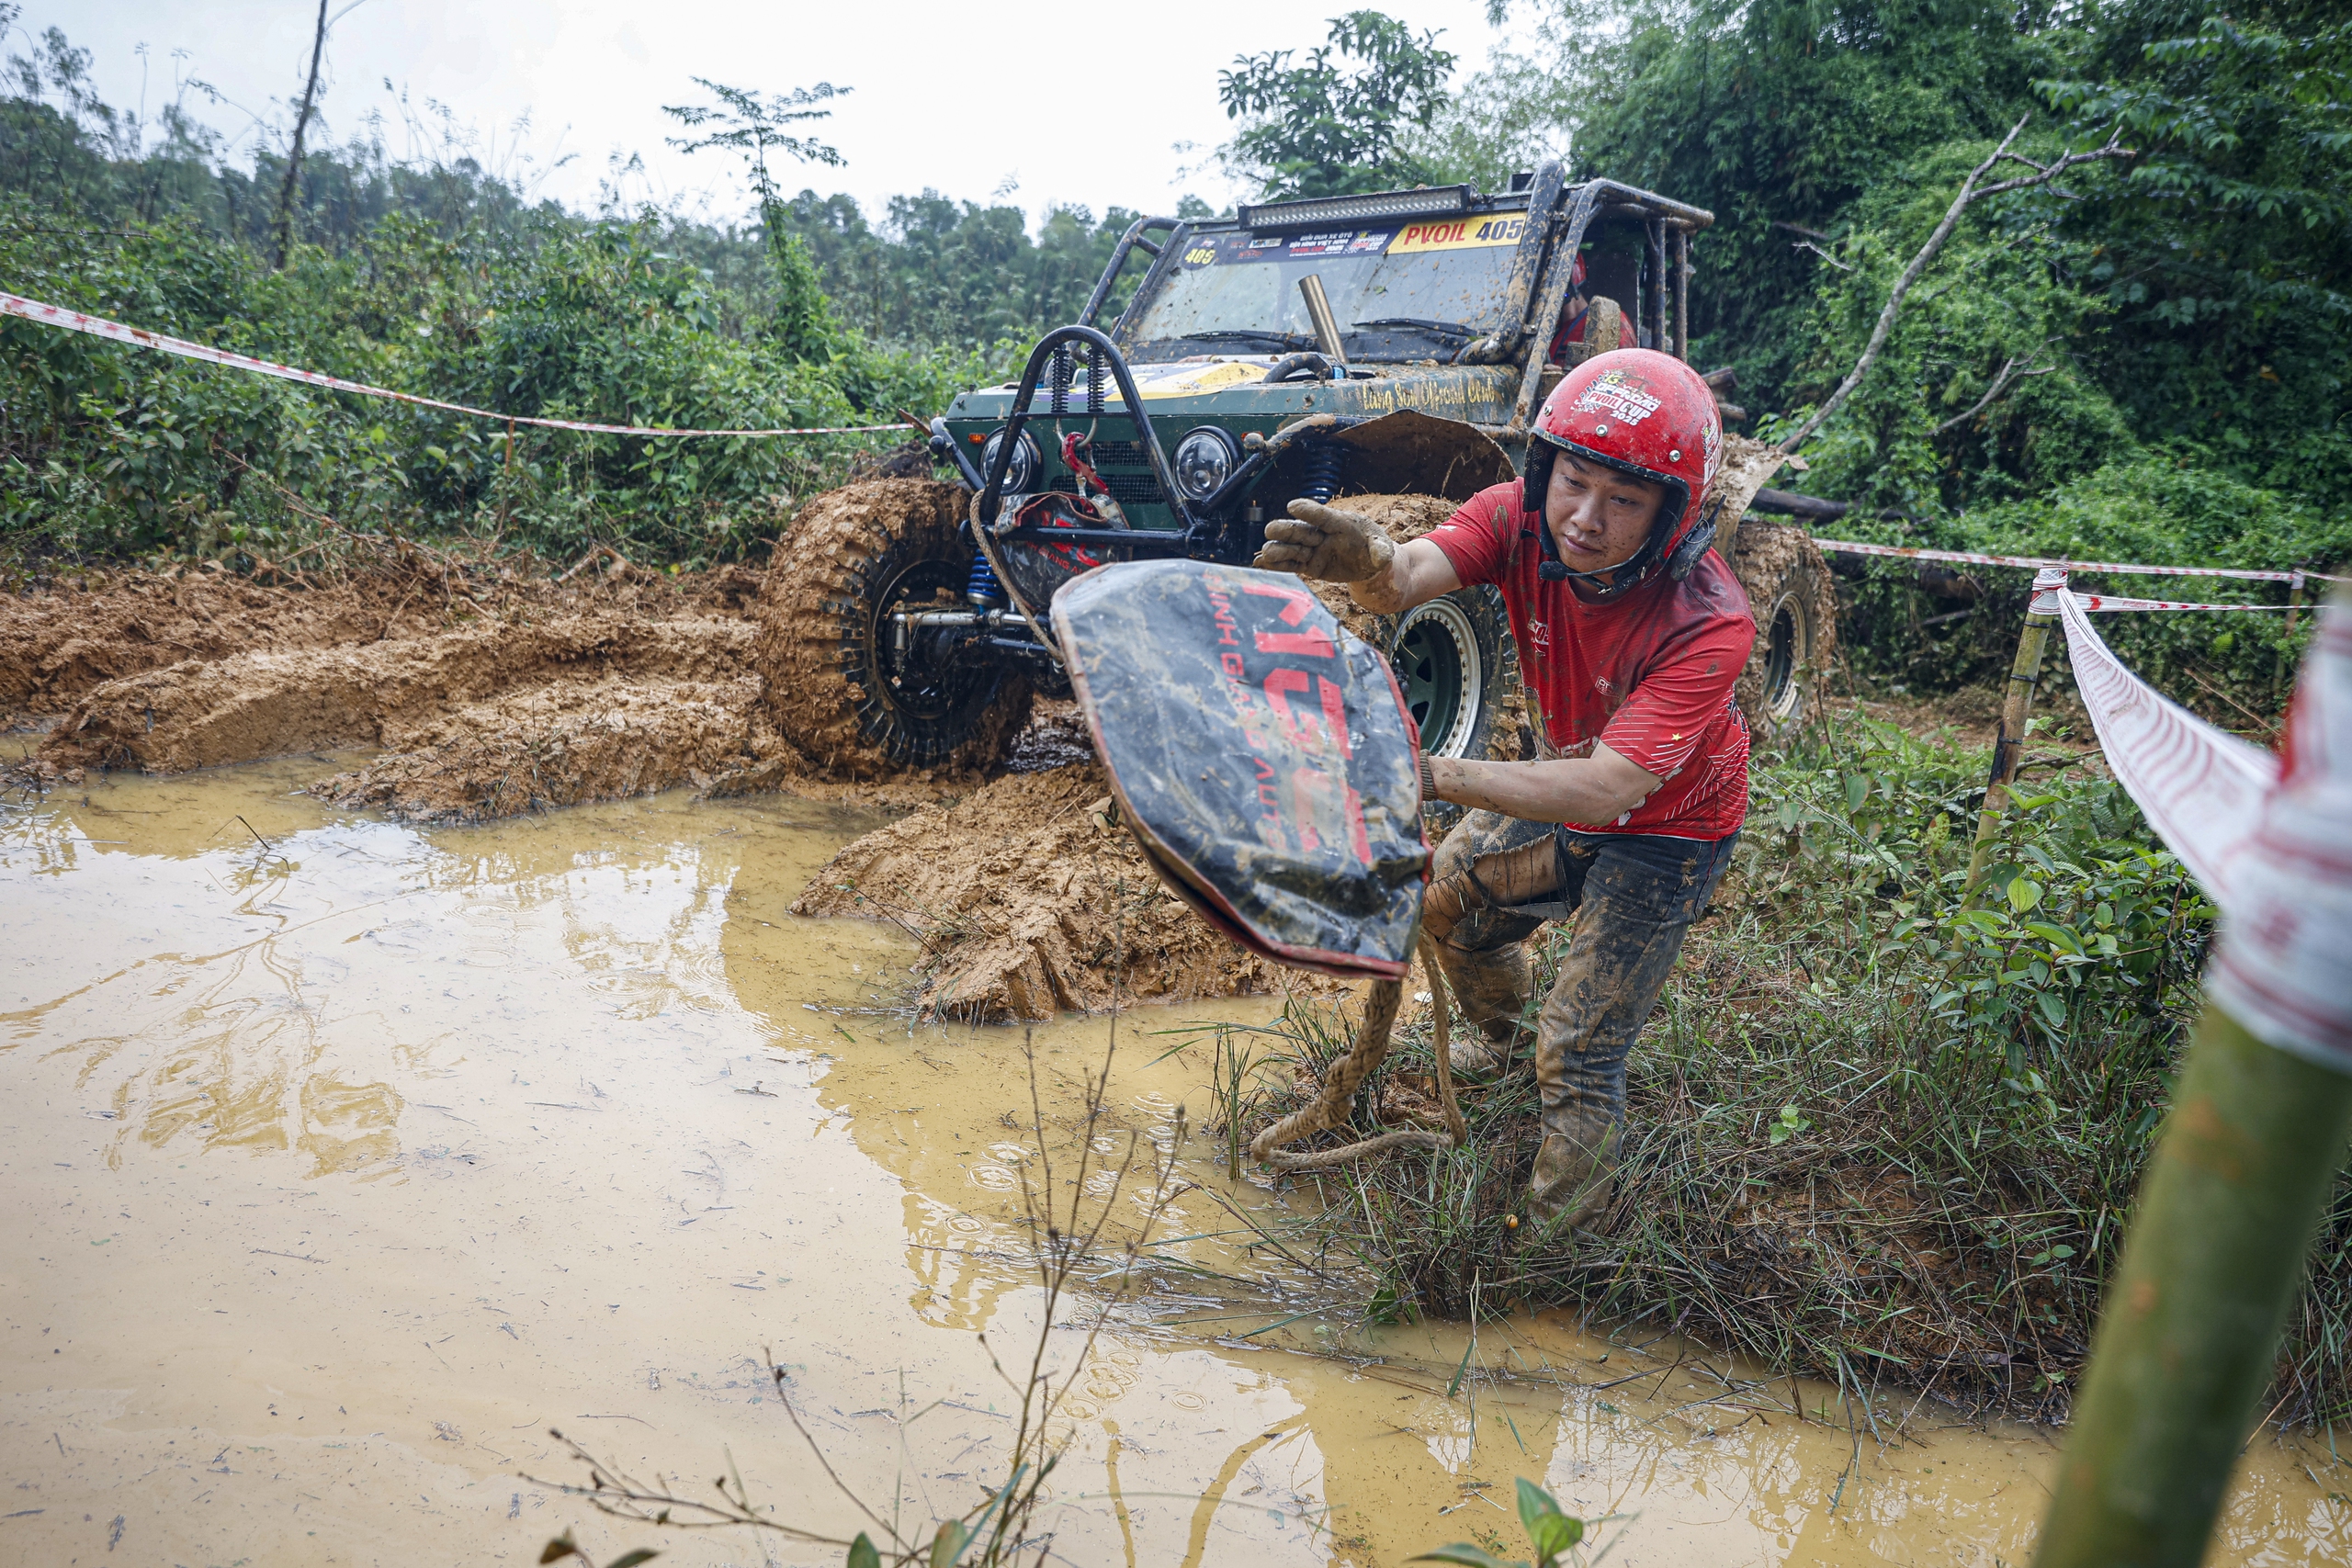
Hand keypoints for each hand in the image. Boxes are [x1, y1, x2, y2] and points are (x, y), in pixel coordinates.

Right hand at [1252, 500, 1396, 582]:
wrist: (1368, 563)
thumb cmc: (1375, 549)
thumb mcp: (1383, 548)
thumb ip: (1381, 550)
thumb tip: (1381, 555)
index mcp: (1341, 523)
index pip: (1323, 515)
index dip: (1308, 510)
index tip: (1292, 506)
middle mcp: (1323, 534)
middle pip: (1301, 530)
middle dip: (1286, 529)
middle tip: (1272, 529)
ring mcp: (1314, 550)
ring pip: (1292, 548)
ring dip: (1279, 549)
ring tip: (1265, 551)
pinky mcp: (1309, 565)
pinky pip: (1291, 565)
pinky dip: (1276, 565)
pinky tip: (1260, 564)